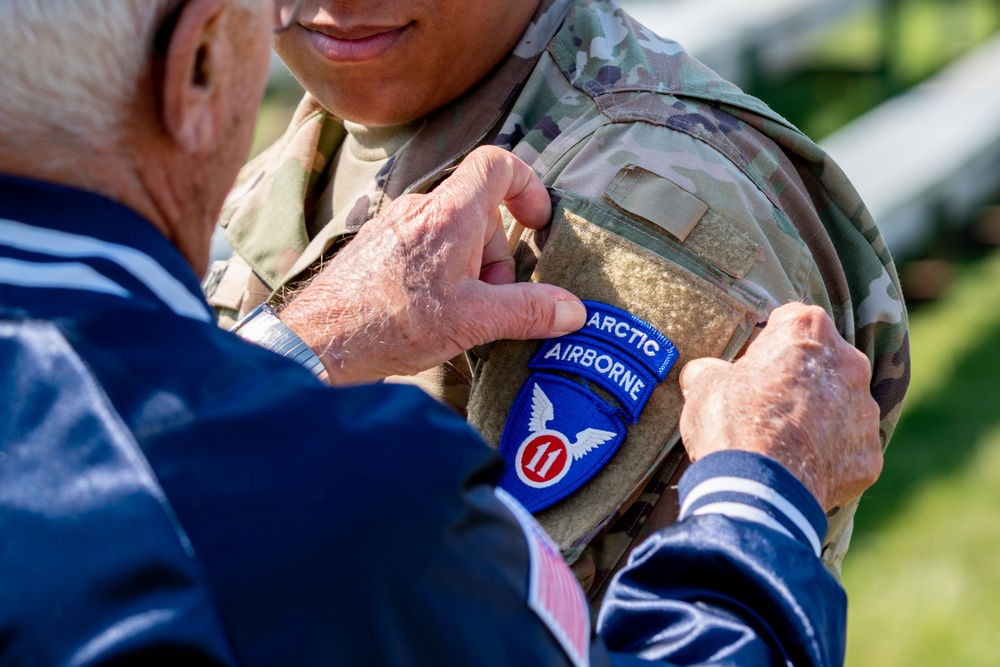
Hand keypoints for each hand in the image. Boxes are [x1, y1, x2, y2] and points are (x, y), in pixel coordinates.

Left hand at [280, 146, 586, 385]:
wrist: (320, 341)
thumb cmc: (392, 323)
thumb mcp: (474, 321)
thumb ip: (528, 310)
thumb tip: (572, 310)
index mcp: (451, 214)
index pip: (497, 163)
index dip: (527, 184)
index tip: (537, 222)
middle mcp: (420, 208)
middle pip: (479, 211)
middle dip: (496, 254)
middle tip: (492, 299)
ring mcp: (394, 225)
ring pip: (451, 232)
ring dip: (469, 268)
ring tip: (460, 313)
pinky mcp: (375, 245)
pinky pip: (423, 246)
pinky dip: (440, 272)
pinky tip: (429, 313)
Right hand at [677, 303, 882, 510]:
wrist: (758, 488)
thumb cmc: (731, 424)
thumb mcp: (704, 385)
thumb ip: (712, 370)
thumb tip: (705, 373)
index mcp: (807, 330)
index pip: (790, 321)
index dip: (766, 344)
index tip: (750, 366)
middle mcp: (849, 363)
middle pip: (824, 362)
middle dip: (800, 379)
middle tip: (765, 406)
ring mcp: (865, 412)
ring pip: (841, 407)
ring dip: (818, 418)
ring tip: (781, 444)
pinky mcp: (869, 456)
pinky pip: (848, 451)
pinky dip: (827, 458)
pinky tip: (797, 470)